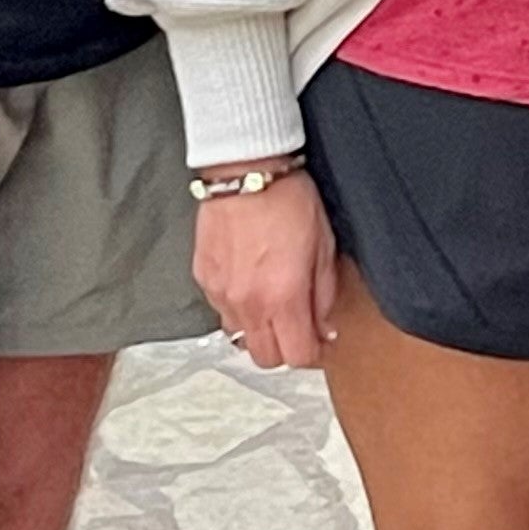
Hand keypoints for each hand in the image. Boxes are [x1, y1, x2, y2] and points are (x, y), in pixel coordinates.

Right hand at [195, 167, 337, 368]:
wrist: (245, 171)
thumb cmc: (290, 200)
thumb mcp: (324, 246)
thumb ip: (324, 294)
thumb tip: (325, 327)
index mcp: (284, 297)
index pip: (297, 356)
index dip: (313, 353)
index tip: (320, 340)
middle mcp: (249, 304)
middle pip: (265, 358)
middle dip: (284, 349)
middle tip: (296, 325)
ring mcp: (221, 294)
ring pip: (240, 337)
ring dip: (258, 329)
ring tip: (271, 300)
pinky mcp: (203, 279)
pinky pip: (221, 310)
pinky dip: (237, 306)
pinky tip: (249, 280)